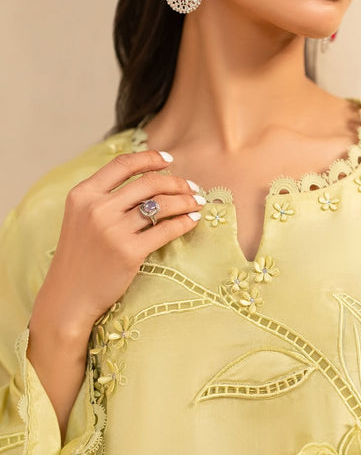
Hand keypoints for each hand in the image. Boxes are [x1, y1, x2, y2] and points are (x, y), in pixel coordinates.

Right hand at [32, 150, 204, 336]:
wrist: (70, 295)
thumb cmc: (79, 258)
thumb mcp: (80, 219)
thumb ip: (103, 198)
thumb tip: (144, 180)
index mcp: (83, 194)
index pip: (122, 165)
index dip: (149, 159)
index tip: (169, 160)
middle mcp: (97, 208)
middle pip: (147, 183)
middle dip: (176, 182)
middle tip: (192, 187)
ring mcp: (113, 230)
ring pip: (161, 205)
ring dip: (185, 201)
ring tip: (197, 202)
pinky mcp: (129, 252)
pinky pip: (165, 230)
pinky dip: (184, 222)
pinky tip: (192, 220)